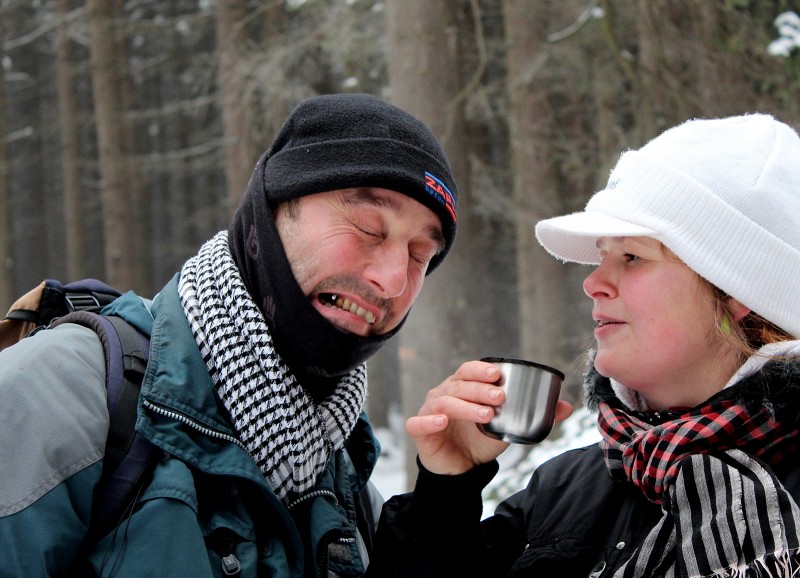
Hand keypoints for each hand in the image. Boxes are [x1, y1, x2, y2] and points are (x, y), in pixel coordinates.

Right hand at [406, 360, 574, 475]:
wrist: (462, 469)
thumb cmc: (481, 440)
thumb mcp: (509, 427)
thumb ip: (535, 416)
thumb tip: (566, 407)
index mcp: (462, 387)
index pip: (467, 370)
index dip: (480, 369)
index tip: (497, 374)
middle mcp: (443, 393)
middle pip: (458, 385)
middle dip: (479, 389)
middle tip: (499, 397)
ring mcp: (429, 410)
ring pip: (444, 402)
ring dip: (465, 406)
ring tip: (486, 415)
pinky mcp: (420, 432)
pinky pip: (419, 423)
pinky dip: (429, 420)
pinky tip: (442, 421)